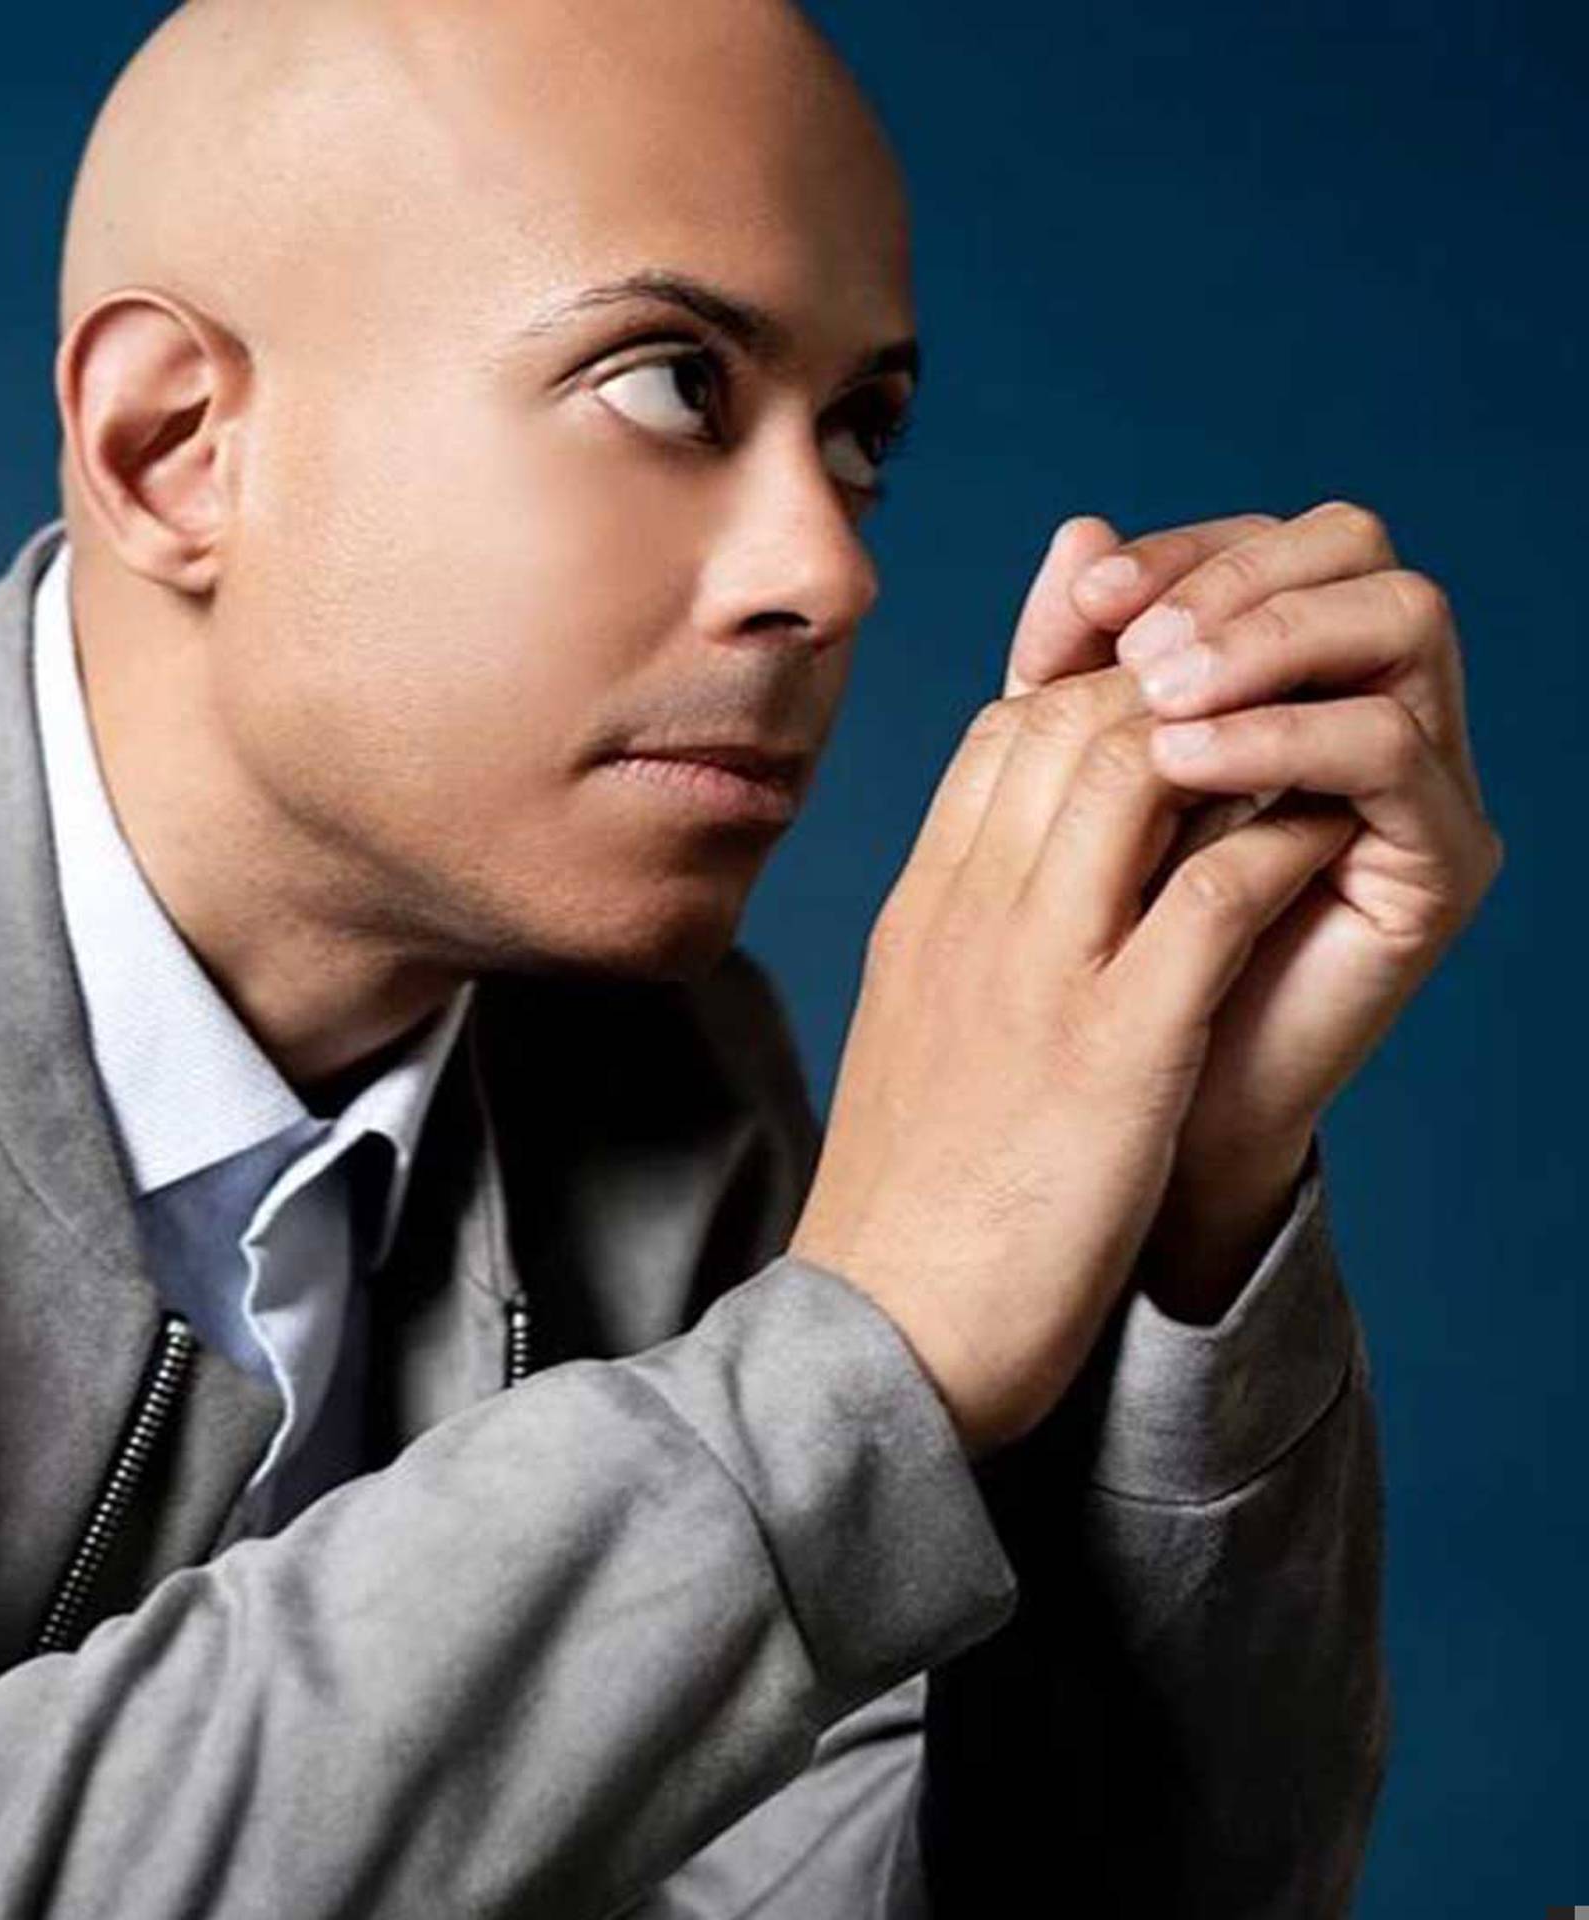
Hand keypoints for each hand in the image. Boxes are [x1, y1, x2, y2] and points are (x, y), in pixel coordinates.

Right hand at [788, 657, 1355, 1458]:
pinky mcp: (1113, 1052)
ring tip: (1301, 760)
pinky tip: (1324, 843)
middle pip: (1073, 717)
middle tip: (1268, 719)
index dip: (1106, 689)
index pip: (1006, 728)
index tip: (1186, 721)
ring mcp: (1035, 973)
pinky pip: (1212, 892)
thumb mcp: (917, 1029)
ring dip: (1234, 738)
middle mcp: (968, 913)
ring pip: (1135, 768)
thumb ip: (967, 935)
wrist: (882, 1329)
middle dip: (1182, 687)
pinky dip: (1278, 841)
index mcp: (923, 909)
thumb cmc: (912, 1193)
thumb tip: (1025, 876)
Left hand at [1005, 502, 1504, 1316]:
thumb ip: (1069, 670)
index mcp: (1275, 680)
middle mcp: (1359, 709)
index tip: (1079, 603)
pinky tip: (1185, 763)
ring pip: (1399, 619)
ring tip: (1158, 696)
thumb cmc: (1082, 957)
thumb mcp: (1059, 793)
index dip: (1172, 552)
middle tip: (1132, 646)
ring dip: (1266, 637)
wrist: (1117, 1127)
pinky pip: (1392, 747)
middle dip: (1230, 576)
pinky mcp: (1436, 861)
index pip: (1258, 544)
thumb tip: (1074, 530)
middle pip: (1351, 548)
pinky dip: (1287, 733)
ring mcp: (1413, 782)